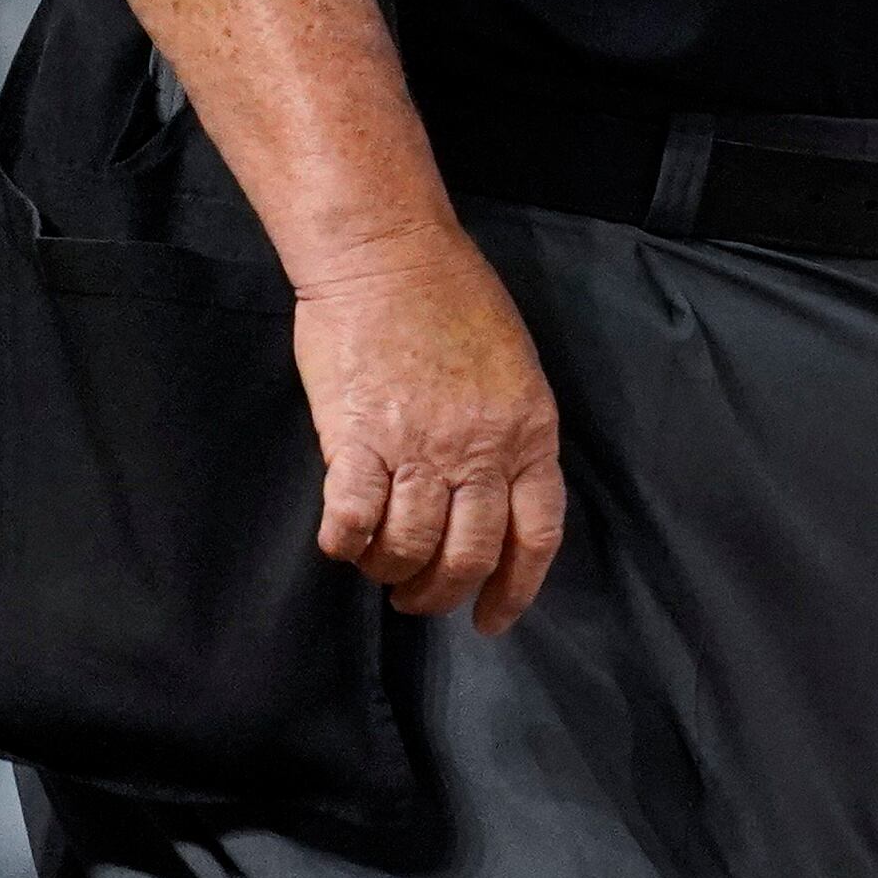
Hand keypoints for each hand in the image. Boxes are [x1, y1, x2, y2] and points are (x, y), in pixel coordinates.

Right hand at [293, 223, 563, 633]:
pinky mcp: (358, 439)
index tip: (492, 620)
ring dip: (391, 571)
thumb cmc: (453, 302)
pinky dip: (345, 542)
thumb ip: (506, 435)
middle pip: (469, 555)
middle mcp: (481, 448)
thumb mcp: (512, 371)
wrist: (389, 257)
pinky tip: (341, 539)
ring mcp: (420, 446)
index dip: (515, 589)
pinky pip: (352, 519)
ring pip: (410, 548)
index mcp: (530, 431)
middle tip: (417, 599)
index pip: (536, 534)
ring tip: (379, 566)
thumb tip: (489, 496)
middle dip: (441, 594)